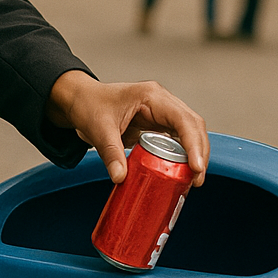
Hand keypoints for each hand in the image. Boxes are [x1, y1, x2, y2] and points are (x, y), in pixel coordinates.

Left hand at [45, 70, 208, 186]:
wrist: (79, 101)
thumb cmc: (88, 104)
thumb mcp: (98, 128)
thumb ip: (110, 152)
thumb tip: (121, 177)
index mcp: (151, 96)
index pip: (183, 119)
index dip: (194, 144)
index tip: (196, 167)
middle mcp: (161, 102)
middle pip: (192, 126)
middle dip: (199, 153)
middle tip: (196, 180)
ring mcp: (161, 113)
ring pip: (188, 134)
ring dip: (193, 156)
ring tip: (191, 181)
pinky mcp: (156, 125)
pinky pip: (176, 141)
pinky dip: (181, 157)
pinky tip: (179, 173)